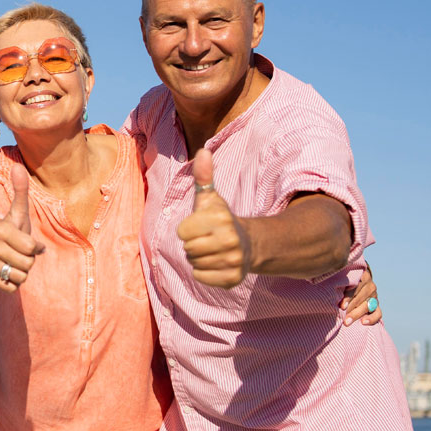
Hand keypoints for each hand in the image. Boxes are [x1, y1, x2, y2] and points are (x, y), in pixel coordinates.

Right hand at [0, 164, 44, 291]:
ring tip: (14, 260)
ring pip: (21, 277)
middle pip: (28, 264)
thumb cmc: (9, 228)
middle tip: (19, 251)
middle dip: (29, 259)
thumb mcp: (17, 210)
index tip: (27, 241)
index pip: (31, 248)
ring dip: (22, 271)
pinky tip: (8, 271)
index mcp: (1, 230)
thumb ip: (20, 190)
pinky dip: (14, 282)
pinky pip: (13, 288)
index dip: (35, 247)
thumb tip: (18, 166)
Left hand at [177, 149, 251, 288]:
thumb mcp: (210, 198)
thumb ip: (203, 177)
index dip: (188, 229)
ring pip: (194, 264)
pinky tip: (216, 263)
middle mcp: (229, 240)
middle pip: (187, 249)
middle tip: (208, 239)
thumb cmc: (219, 219)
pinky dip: (204, 273)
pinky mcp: (233, 279)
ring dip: (199, 258)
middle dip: (193, 244)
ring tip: (212, 250)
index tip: (201, 226)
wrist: (248, 244)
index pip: (182, 232)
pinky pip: (200, 277)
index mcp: (220, 219)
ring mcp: (233, 261)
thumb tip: (203, 151)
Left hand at [341, 261, 381, 325]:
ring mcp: (374, 296)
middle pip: (361, 298)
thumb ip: (337, 282)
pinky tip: (363, 322)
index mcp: (361, 276)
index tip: (341, 306)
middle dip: (350, 308)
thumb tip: (326, 292)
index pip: (356, 286)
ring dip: (357, 314)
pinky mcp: (376, 305)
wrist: (354, 283)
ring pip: (368, 305)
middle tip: (342, 317)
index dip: (348, 297)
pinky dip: (372, 318)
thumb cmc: (342, 281)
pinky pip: (378, 313)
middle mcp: (369, 286)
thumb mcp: (341, 279)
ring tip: (347, 322)